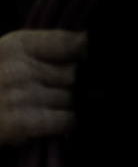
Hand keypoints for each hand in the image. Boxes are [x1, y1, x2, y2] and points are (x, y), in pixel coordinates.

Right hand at [0, 27, 85, 142]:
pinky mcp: (20, 121)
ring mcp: (20, 93)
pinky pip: (64, 120)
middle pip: (75, 74)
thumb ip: (38, 55)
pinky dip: (69, 123)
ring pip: (72, 98)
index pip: (72, 42)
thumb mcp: (7, 59)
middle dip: (84, 86)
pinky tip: (65, 124)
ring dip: (76, 106)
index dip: (91, 52)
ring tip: (73, 107)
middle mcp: (20, 65)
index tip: (100, 61)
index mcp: (17, 44)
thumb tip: (84, 56)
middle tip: (90, 92)